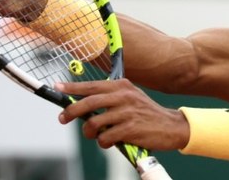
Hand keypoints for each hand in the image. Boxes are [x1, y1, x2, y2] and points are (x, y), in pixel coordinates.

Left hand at [56, 79, 189, 150]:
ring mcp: (127, 112)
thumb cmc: (146, 114)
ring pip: (93, 123)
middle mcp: (124, 96)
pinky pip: (104, 138)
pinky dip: (104, 142)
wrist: (171, 126)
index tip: (57, 88)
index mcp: (122, 86)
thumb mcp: (130, 98)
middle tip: (63, 118)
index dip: (72, 87)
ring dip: (90, 132)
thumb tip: (83, 103)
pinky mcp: (130, 129)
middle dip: (71, 111)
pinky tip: (112, 141)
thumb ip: (110, 98)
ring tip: (97, 135)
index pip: (92, 85)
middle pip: (88, 102)